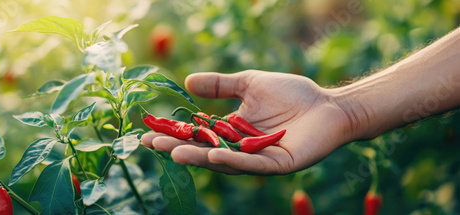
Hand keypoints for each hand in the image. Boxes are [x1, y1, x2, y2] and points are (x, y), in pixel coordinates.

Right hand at [141, 70, 361, 174]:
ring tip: (176, 153)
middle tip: (153, 145)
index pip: (199, 135)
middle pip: (206, 152)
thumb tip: (187, 81)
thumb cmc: (292, 94)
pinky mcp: (278, 165)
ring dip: (201, 158)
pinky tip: (214, 156)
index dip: (176, 134)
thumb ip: (221, 85)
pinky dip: (233, 161)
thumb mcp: (249, 84)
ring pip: (226, 162)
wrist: (328, 105)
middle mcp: (242, 150)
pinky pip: (253, 165)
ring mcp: (259, 160)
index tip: (149, 132)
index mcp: (233, 132)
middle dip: (180, 148)